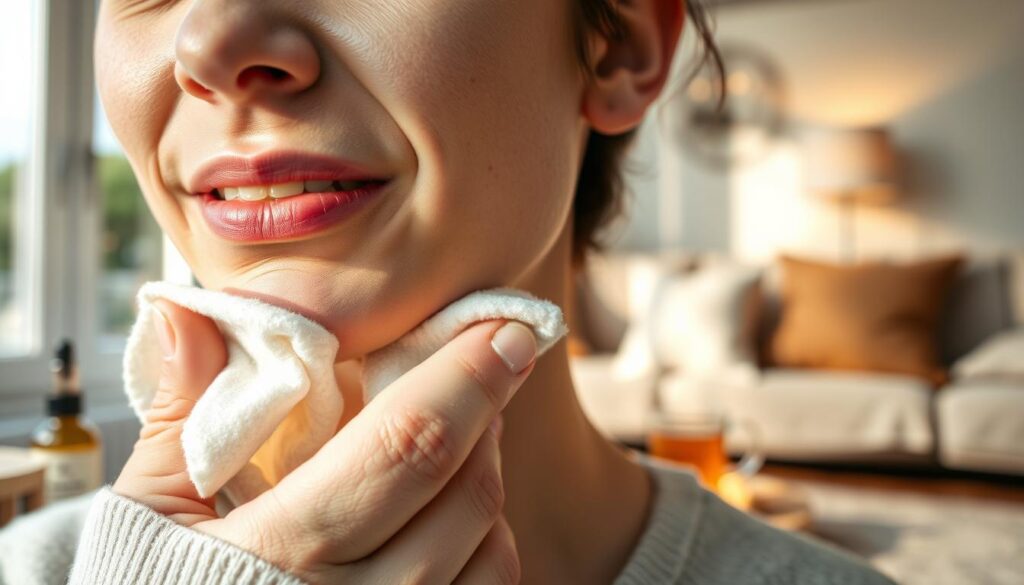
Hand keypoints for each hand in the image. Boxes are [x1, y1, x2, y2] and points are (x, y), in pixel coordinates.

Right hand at [113, 299, 536, 583]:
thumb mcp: (146, 509)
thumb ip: (180, 413)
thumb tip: (191, 313)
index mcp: (283, 551)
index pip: (405, 446)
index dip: (466, 379)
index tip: (504, 329)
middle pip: (466, 495)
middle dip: (488, 415)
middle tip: (485, 364)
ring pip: (489, 552)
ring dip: (487, 477)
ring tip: (466, 433)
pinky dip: (484, 542)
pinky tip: (448, 509)